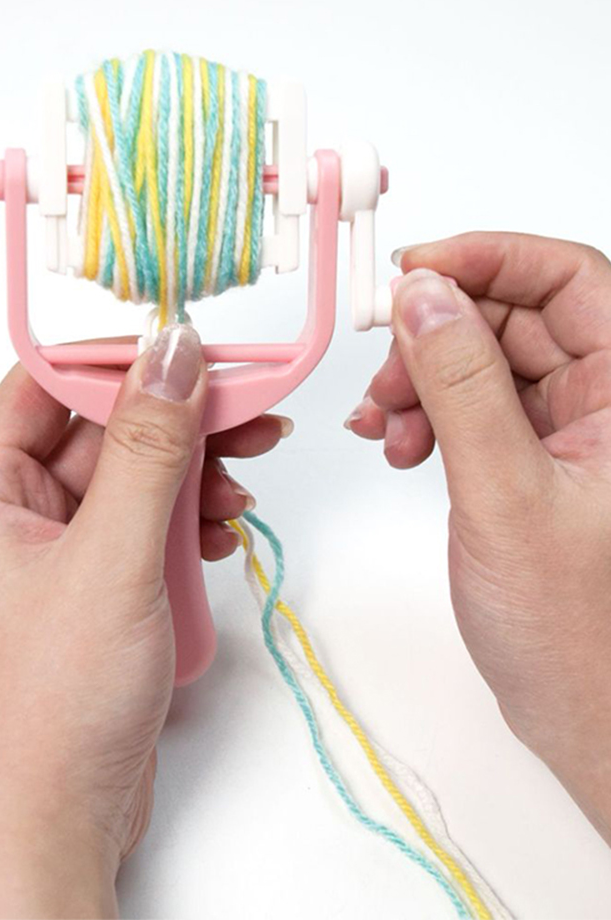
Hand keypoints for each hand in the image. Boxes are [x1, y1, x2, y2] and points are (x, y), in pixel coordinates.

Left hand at [0, 324, 290, 918]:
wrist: (52, 825)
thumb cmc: (50, 707)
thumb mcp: (109, 558)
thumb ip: (148, 449)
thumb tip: (171, 353)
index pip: (48, 384)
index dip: (120, 358)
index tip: (193, 349)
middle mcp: (16, 517)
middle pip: (103, 431)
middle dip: (179, 422)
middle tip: (250, 413)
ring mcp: (60, 557)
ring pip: (134, 481)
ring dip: (194, 476)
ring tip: (246, 484)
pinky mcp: (98, 592)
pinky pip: (147, 530)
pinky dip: (190, 524)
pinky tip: (225, 535)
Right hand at [346, 233, 610, 843]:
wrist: (583, 713)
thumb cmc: (576, 631)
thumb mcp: (505, 493)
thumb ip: (463, 385)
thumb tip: (426, 297)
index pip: (569, 278)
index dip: (490, 259)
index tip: (416, 270)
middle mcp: (607, 403)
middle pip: (516, 317)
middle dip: (437, 334)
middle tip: (384, 366)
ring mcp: (570, 432)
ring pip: (486, 360)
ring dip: (423, 378)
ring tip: (385, 424)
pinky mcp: (534, 460)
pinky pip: (475, 405)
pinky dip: (430, 414)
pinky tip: (401, 445)